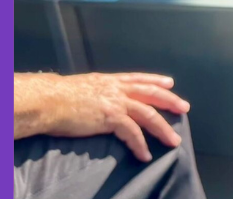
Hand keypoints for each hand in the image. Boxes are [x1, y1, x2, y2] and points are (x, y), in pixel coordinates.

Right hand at [39, 73, 191, 161]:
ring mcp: (115, 102)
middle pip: (151, 93)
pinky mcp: (111, 118)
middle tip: (184, 107)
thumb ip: (95, 92)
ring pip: (148, 114)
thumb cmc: (58, 96)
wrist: (48, 100)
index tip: (169, 83)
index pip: (138, 78)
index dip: (155, 80)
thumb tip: (96, 99)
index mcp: (108, 81)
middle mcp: (116, 89)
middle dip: (170, 100)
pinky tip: (145, 154)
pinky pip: (132, 133)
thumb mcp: (82, 87)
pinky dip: (141, 145)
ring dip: (163, 129)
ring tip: (173, 140)